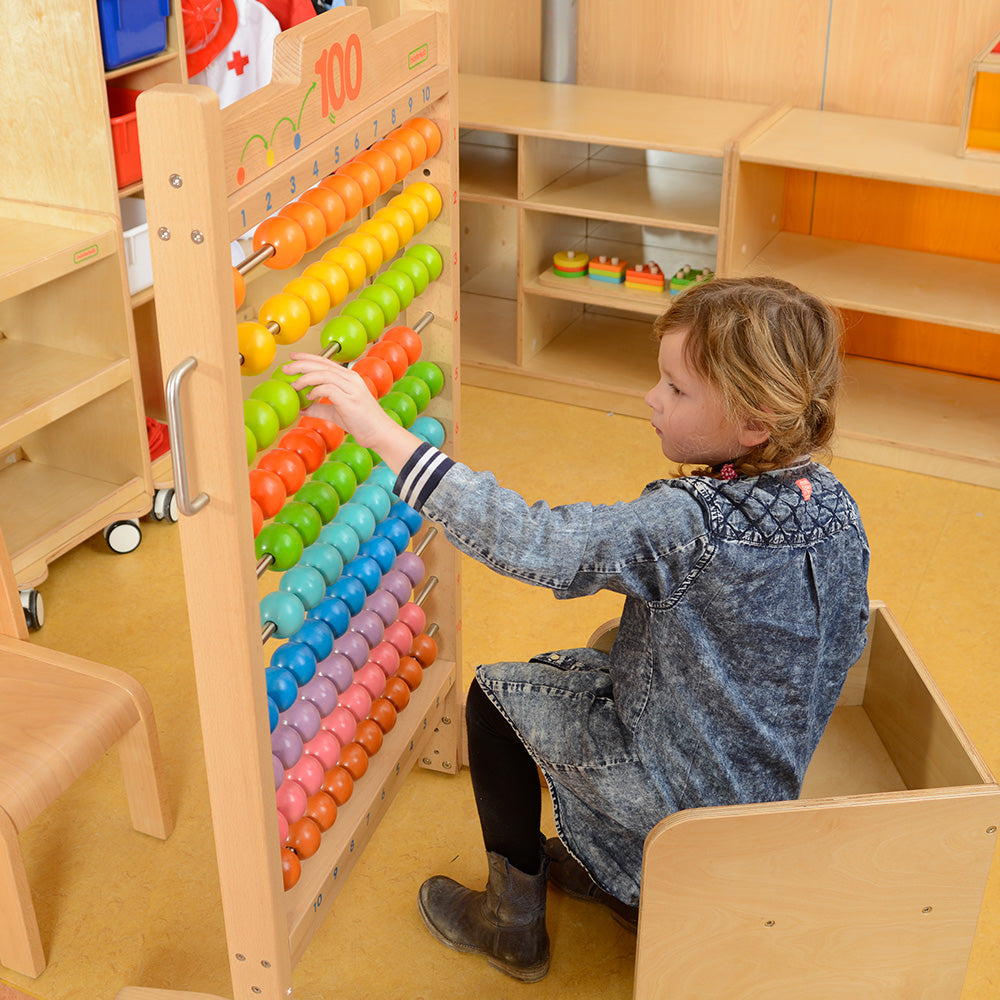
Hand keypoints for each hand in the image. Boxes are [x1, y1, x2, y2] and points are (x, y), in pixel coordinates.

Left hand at [284, 352, 421, 472]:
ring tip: (294, 385)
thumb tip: (300, 407)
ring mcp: (352, 388)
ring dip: (306, 378)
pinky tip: (309, 397)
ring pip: (324, 374)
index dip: (307, 358)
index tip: (292, 357)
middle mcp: (351, 378)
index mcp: (349, 377)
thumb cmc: (360, 423)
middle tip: (286, 369)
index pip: (325, 362)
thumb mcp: (336, 413)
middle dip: (301, 364)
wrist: (380, 433)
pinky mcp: (350, 400)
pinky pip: (328, 389)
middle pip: (322, 364)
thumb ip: (319, 407)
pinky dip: (316, 391)